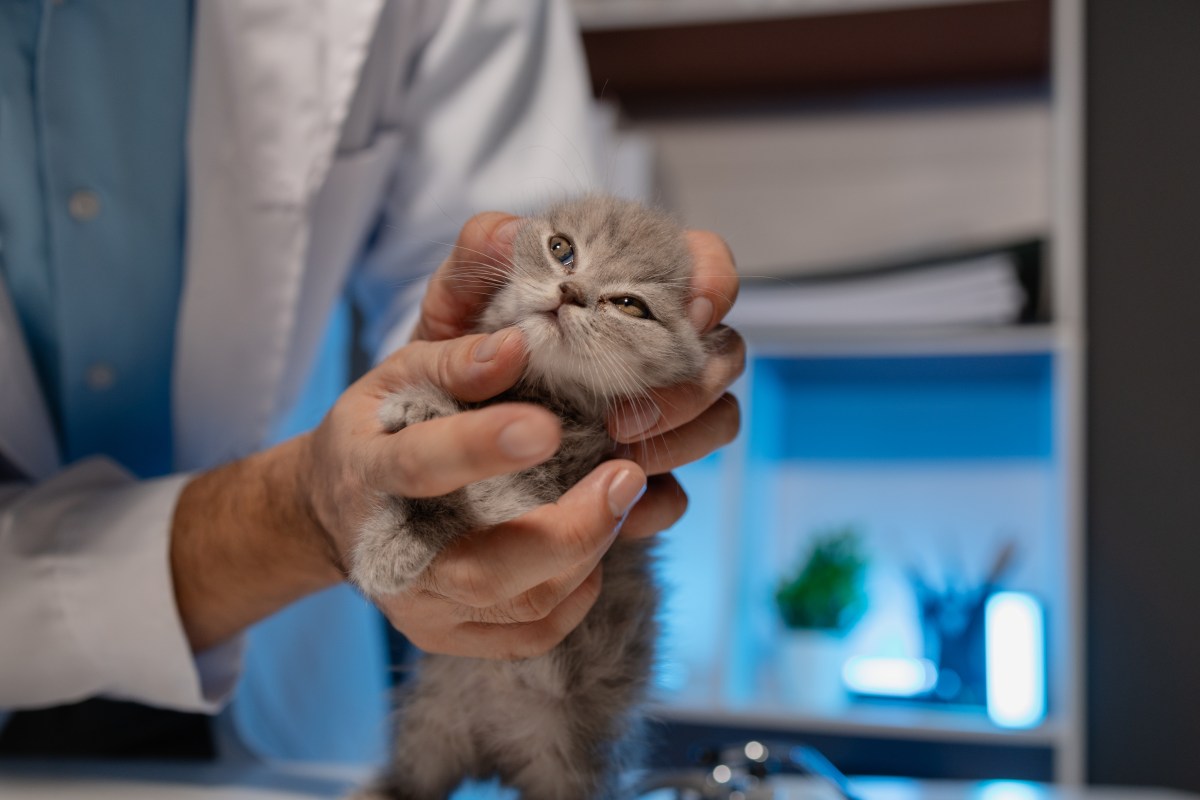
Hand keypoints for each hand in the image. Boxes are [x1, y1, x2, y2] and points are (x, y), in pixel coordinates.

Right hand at [300, 326, 652, 658]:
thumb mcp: (396, 376)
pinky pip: (529, 635)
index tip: (549, 428)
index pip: (421, 468)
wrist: (330, 509)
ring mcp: (418, 608)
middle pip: (485, 571)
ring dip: (586, 554)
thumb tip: (518, 347)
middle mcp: (388, 556)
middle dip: (570, 529)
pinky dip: (576, 596)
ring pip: (520, 606)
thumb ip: (455, 362)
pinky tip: (592, 549)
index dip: (481, 449)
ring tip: (619, 500)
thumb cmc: (378, 428)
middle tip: (626, 477)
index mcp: (366, 474)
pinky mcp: (445, 636)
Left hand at [416, 213, 744, 480]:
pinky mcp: (640, 477)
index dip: (713, 281)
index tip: (686, 311)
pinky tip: (612, 501)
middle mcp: (657, 350)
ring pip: (718, 419)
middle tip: (625, 405)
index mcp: (629, 291)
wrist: (429, 434)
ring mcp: (659, 414)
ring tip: (614, 445)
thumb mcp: (455, 298)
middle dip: (691, 381)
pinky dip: (653, 500)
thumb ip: (481, 251)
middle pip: (725, 352)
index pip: (705, 266)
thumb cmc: (456, 352)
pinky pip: (677, 495)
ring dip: (682, 435)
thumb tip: (517, 235)